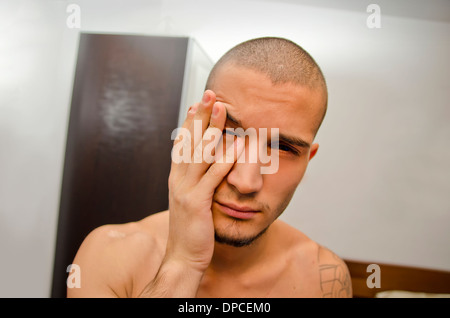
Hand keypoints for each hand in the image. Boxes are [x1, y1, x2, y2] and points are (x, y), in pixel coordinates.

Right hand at [165, 90, 242, 271]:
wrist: (183, 257)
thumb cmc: (192, 229)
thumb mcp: (191, 200)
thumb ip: (198, 181)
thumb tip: (209, 166)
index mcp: (177, 177)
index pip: (182, 143)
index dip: (189, 122)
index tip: (197, 103)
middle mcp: (178, 179)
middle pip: (189, 141)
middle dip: (200, 116)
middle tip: (210, 94)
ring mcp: (185, 190)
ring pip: (199, 153)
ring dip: (211, 129)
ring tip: (221, 108)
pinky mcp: (196, 203)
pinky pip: (211, 178)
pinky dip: (222, 161)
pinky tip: (233, 146)